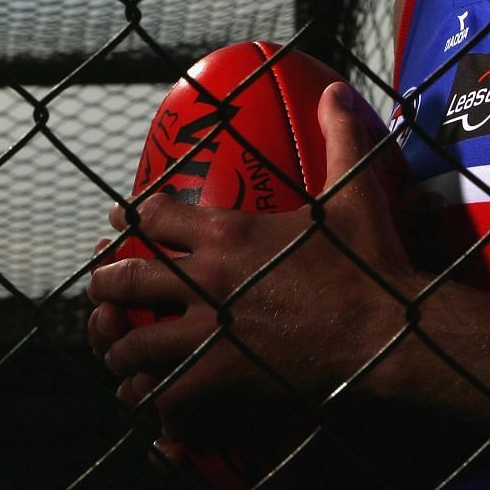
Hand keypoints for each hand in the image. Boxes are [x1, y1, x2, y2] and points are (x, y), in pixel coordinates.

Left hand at [85, 81, 417, 447]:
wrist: (388, 329)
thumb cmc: (371, 260)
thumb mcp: (355, 191)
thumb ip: (341, 136)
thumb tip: (337, 89)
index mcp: (229, 231)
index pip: (154, 216)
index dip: (131, 218)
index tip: (119, 221)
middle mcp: (209, 277)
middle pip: (127, 276)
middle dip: (106, 280)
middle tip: (101, 285)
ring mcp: (212, 330)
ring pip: (136, 338)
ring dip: (119, 344)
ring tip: (113, 349)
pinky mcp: (225, 375)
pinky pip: (167, 391)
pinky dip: (150, 397)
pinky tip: (143, 400)